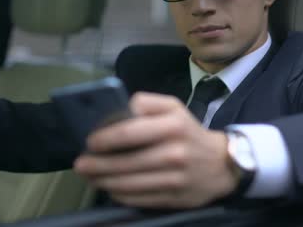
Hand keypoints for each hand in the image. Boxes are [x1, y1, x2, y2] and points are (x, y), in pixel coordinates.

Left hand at [74, 92, 237, 208]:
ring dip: (103, 181)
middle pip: (125, 162)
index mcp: (172, 125)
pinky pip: (137, 199)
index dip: (104, 138)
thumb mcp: (173, 107)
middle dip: (97, 165)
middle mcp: (174, 152)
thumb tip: (116, 110)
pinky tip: (110, 188)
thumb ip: (146, 103)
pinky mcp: (173, 199)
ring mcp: (174, 179)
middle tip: (80, 165)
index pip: (129, 132)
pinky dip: (119, 194)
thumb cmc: (189, 132)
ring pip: (128, 184)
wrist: (222, 164)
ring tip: (90, 176)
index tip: (89, 142)